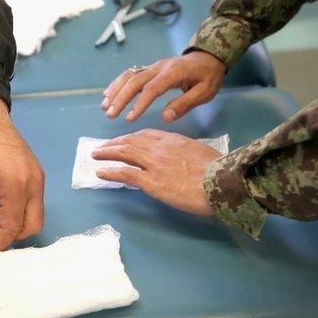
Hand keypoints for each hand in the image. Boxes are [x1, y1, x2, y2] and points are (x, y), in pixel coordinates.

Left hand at [0, 92, 44, 252]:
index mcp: (17, 185)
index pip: (12, 226)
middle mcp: (34, 183)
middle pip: (32, 225)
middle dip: (12, 236)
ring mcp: (38, 177)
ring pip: (35, 214)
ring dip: (15, 222)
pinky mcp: (37, 173)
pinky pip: (34, 201)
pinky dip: (19, 209)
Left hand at [91, 129, 221, 215]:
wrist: (221, 183)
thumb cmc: (218, 171)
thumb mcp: (201, 153)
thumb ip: (185, 153)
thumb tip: (179, 160)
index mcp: (173, 140)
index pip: (146, 134)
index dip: (131, 137)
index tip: (123, 140)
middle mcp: (160, 148)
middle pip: (131, 141)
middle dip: (114, 143)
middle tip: (102, 147)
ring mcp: (153, 165)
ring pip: (124, 153)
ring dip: (107, 153)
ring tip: (95, 155)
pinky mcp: (150, 182)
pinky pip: (125, 174)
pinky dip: (110, 172)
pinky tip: (100, 172)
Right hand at [101, 51, 225, 122]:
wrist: (208, 56)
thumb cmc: (208, 76)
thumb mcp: (204, 92)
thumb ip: (184, 104)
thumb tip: (165, 117)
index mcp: (173, 73)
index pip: (152, 89)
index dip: (139, 103)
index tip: (130, 118)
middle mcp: (158, 67)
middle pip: (134, 81)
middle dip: (120, 98)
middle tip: (110, 114)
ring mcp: (152, 66)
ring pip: (128, 76)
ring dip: (115, 91)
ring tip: (105, 107)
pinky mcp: (149, 68)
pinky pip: (129, 74)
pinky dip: (116, 84)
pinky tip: (107, 95)